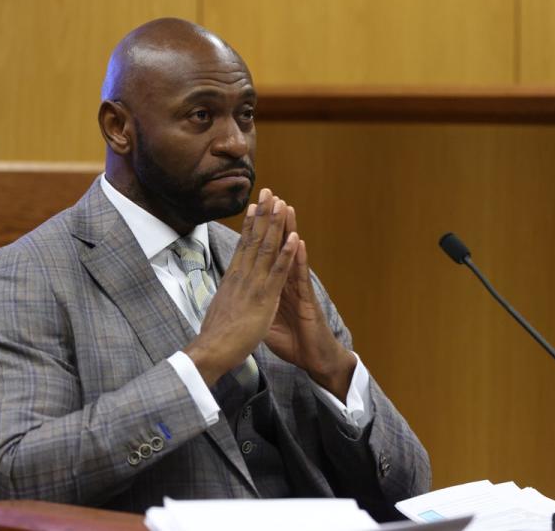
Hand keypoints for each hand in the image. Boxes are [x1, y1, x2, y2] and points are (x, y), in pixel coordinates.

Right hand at [185, 189, 299, 385]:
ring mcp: (253, 284)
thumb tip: (225, 289)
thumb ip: (227, 295)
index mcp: (233, 278)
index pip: (243, 245)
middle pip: (254, 239)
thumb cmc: (215, 335)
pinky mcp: (264, 297)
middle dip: (263, 214)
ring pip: (266, 249)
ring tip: (282, 204)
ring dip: (275, 225)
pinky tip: (294, 237)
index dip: (250, 224)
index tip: (255, 205)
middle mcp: (242, 275)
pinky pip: (278, 272)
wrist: (212, 349)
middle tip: (269, 191)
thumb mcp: (220, 308)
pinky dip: (287, 253)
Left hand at [265, 205, 355, 400]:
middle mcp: (286, 282)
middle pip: (277, 246)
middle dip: (272, 221)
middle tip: (269, 196)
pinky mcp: (307, 300)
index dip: (257, 232)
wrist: (313, 358)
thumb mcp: (265, 323)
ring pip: (292, 255)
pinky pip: (301, 277)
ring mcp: (298, 289)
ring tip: (286, 208)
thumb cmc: (292, 341)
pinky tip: (297, 241)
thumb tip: (241, 300)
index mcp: (273, 285)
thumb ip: (255, 307)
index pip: (264, 253)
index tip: (251, 210)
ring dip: (288, 231)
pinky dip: (298, 259)